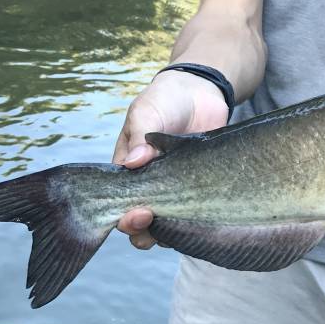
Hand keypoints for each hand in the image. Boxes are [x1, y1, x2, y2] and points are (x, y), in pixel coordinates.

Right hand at [112, 70, 229, 248]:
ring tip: (179, 227)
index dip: (125, 218)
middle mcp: (151, 186)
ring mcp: (177, 189)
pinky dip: (197, 222)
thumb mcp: (147, 112)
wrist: (200, 91)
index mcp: (129, 172)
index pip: (120, 205)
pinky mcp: (201, 188)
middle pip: (142, 223)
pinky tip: (203, 221)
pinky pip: (197, 213)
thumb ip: (140, 136)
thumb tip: (133, 163)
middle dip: (145, 231)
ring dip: (171, 232)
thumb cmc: (165, 100)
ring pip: (170, 224)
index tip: (139, 214)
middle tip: (154, 220)